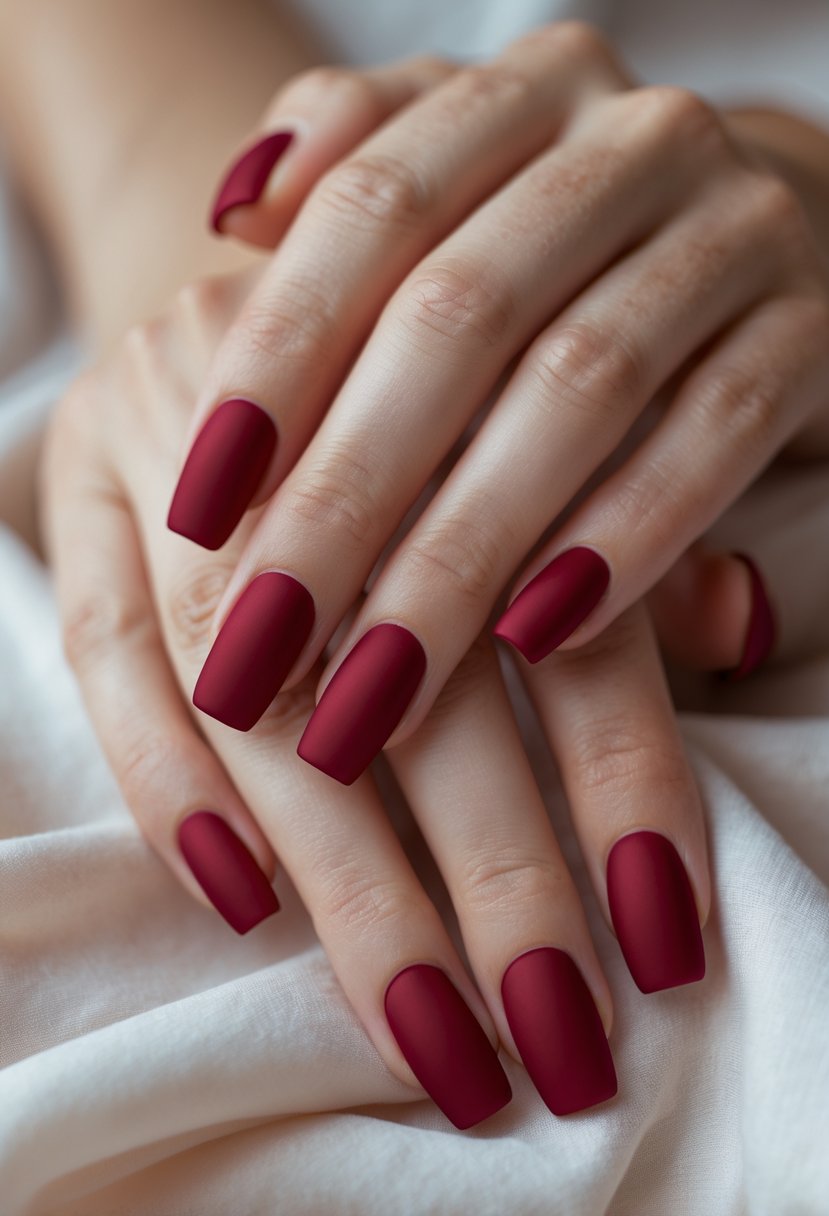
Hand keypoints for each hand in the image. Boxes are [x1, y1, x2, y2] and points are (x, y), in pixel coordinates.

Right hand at [40, 267, 725, 1126]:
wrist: (271, 274)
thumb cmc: (434, 383)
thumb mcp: (546, 438)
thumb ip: (636, 543)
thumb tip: (742, 629)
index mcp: (473, 371)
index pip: (565, 604)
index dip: (623, 779)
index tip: (659, 942)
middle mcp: (321, 394)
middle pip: (412, 656)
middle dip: (492, 864)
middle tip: (549, 1030)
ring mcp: (175, 428)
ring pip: (248, 675)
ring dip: (343, 871)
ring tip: (421, 1024)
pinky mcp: (74, 474)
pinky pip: (103, 647)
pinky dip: (169, 785)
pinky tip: (244, 902)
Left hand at [166, 22, 828, 786]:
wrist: (779, 233)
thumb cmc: (571, 244)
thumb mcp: (463, 189)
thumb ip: (351, 176)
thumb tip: (233, 206)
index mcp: (522, 93)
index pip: (370, 213)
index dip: (275, 361)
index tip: (195, 514)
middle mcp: (632, 140)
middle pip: (458, 317)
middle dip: (347, 498)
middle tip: (260, 648)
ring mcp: (739, 227)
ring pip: (580, 390)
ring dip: (464, 552)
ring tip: (377, 689)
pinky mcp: (816, 330)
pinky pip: (720, 433)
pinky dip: (628, 535)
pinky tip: (538, 638)